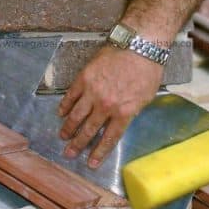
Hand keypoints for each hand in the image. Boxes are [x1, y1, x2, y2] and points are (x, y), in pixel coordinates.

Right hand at [57, 45, 162, 167]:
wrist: (139, 45)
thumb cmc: (147, 69)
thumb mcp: (146, 97)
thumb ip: (132, 111)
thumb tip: (121, 120)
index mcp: (124, 112)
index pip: (109, 138)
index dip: (99, 152)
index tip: (91, 163)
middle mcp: (106, 106)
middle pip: (89, 130)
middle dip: (78, 144)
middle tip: (69, 154)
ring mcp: (93, 92)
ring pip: (76, 116)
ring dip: (68, 128)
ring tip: (62, 137)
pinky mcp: (84, 78)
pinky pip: (71, 96)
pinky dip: (64, 106)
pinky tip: (60, 113)